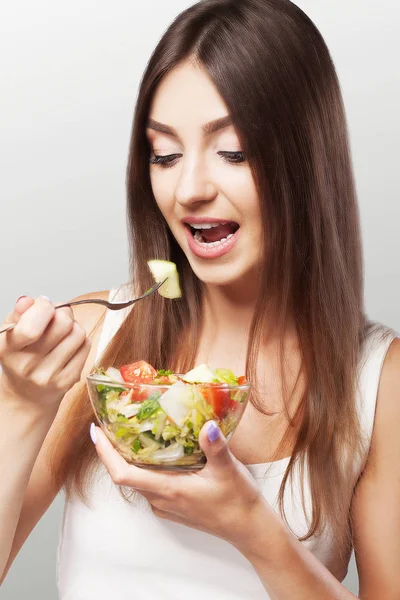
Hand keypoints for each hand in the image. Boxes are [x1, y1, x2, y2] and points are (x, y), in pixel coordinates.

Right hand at [0, 295, 90, 407]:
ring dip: (73, 327)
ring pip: (78, 332)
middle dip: (62, 313)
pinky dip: (79, 341)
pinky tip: (67, 347)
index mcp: (9, 349)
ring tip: (61, 333)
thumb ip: (18, 314)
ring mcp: (50, 375)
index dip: (43, 307)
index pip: (31, 327)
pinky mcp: (68, 380)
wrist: (27, 395)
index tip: (43, 305)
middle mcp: (28, 365)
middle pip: (63, 323)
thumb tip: (28, 301)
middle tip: (56, 318)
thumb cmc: (20, 357)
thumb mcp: (10, 333)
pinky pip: (86, 346)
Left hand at [91, 420, 268, 549]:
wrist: (248, 528)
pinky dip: (145, 467)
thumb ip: (215, 447)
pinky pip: (150, 485)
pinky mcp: (173, 506)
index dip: (106, 454)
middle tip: (112, 422)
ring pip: (137, 480)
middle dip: (113, 450)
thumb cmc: (237, 502)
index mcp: (169, 490)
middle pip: (125, 475)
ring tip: (130, 431)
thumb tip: (207, 425)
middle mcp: (161, 500)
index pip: (123, 474)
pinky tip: (156, 451)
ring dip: (129, 458)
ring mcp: (166, 505)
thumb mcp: (228, 470)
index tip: (96, 432)